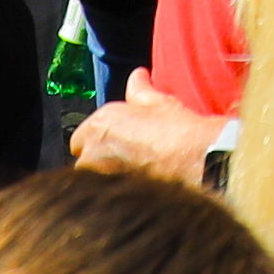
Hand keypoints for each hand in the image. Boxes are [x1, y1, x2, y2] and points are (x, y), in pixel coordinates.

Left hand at [69, 83, 229, 179]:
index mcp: (99, 124)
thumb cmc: (176, 130)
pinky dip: (114, 193)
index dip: (96, 141)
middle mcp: (93, 150)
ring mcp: (101, 177)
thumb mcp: (158, 102)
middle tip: (122, 160)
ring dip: (104, 178)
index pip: (80, 139)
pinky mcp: (111, 196)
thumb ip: (139, 89)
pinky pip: (104, 195)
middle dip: (97, 162)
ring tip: (129, 176)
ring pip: (93, 181)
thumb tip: (137, 77)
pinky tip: (133, 188)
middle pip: (84, 162)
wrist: (193, 159)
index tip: (111, 143)